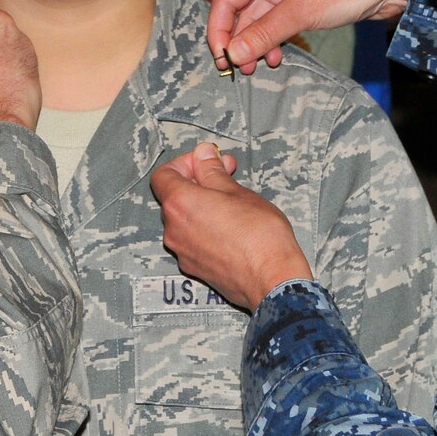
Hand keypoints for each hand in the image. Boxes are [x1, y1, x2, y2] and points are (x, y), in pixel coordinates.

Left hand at [149, 143, 311, 308]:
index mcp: (179, 204)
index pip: (164, 175)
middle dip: (199, 182)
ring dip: (203, 206)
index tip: (208, 161)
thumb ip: (213, 171)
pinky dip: (207, 229)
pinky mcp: (195, 268)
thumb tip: (203, 155)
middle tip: (227, 175)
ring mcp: (183, 252)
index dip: (185, 163)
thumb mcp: (237, 192)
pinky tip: (232, 228)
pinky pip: (194, 240)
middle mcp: (174, 229)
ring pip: (186, 220)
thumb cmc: (259, 235)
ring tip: (234, 203)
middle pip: (174, 197)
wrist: (273, 280)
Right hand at [206, 0, 420, 74]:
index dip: (218, 30)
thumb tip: (233, 54)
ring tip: (259, 68)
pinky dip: (272, 40)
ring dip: (255, 44)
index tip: (222, 58)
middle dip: (237, 40)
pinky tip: (277, 57)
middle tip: (239, 69)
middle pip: (239, 9)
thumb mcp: (303, 11)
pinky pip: (276, 21)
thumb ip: (265, 33)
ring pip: (257, 19)